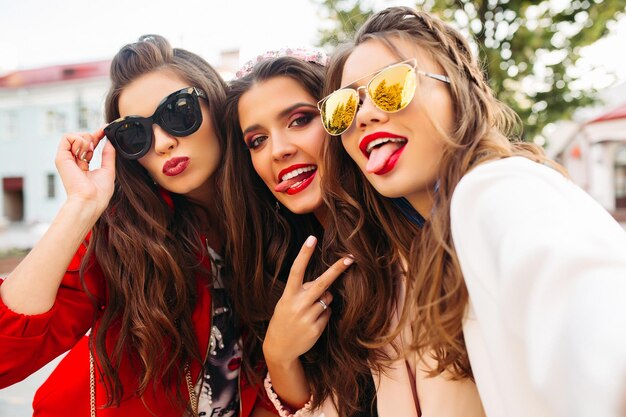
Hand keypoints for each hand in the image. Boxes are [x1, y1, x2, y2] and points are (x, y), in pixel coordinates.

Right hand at [54, 126, 115, 218]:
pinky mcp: (61, 157)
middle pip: (81, 138)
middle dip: (92, 137)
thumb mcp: (108, 169)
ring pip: (73, 135)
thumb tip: (109, 141)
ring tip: (89, 153)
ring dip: (85, 140)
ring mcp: (66, 159)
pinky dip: (78, 140)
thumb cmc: (99, 192)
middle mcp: (73, 161)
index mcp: (83, 165)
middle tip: (95, 147)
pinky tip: (84, 152)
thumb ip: (108, 154)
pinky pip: (67, 137)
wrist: (90, 201)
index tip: (105, 130)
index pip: (88, 145)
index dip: (96, 136)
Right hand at [263, 235, 353, 363]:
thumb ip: (303, 291)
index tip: (312, 238)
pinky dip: (324, 314)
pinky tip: (312, 322)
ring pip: (327, 299)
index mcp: (288, 294)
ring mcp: (308, 317)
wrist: (280, 348)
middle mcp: (298, 304)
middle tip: (350, 258)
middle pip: (322, 282)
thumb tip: (325, 285)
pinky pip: (329, 313)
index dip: (304, 253)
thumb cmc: (284, 319)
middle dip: (337, 269)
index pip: (296, 269)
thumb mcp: (286, 302)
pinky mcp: (316, 328)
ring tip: (309, 312)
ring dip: (323, 301)